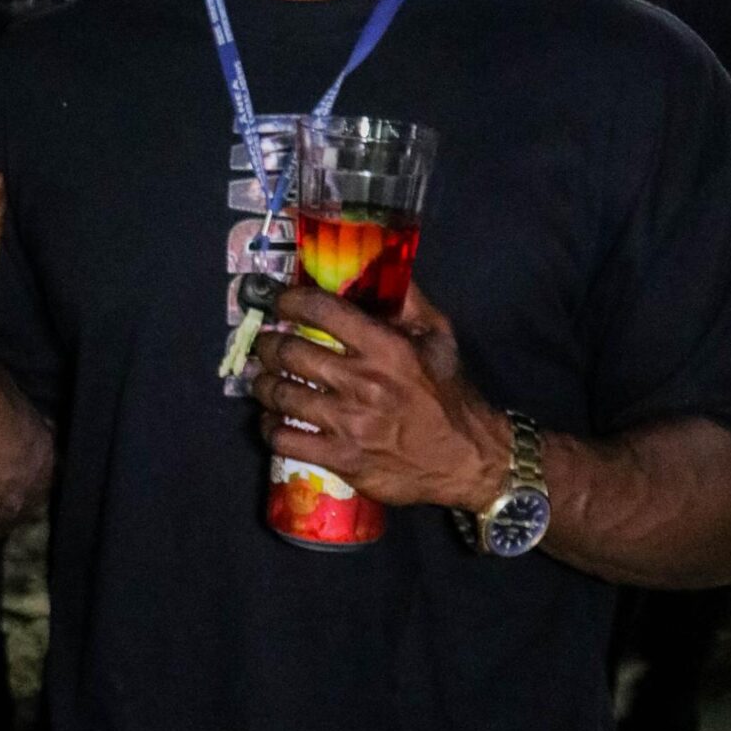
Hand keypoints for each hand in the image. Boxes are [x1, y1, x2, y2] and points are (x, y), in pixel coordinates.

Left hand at [249, 280, 507, 509]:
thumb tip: (376, 269)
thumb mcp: (439, 338)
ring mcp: (349, 424)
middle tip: (264, 342)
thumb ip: (407, 301)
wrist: (468, 461)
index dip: (288, 300)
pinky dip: (269, 426)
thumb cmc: (450, 396)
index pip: (321, 311)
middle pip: (289, 352)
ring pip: (280, 394)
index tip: (277, 300)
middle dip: (267, 343)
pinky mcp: (341, 459)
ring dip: (262, 383)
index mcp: (386, 347)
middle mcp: (364, 383)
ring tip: (263, 378)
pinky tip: (272, 419)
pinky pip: (284, 439)